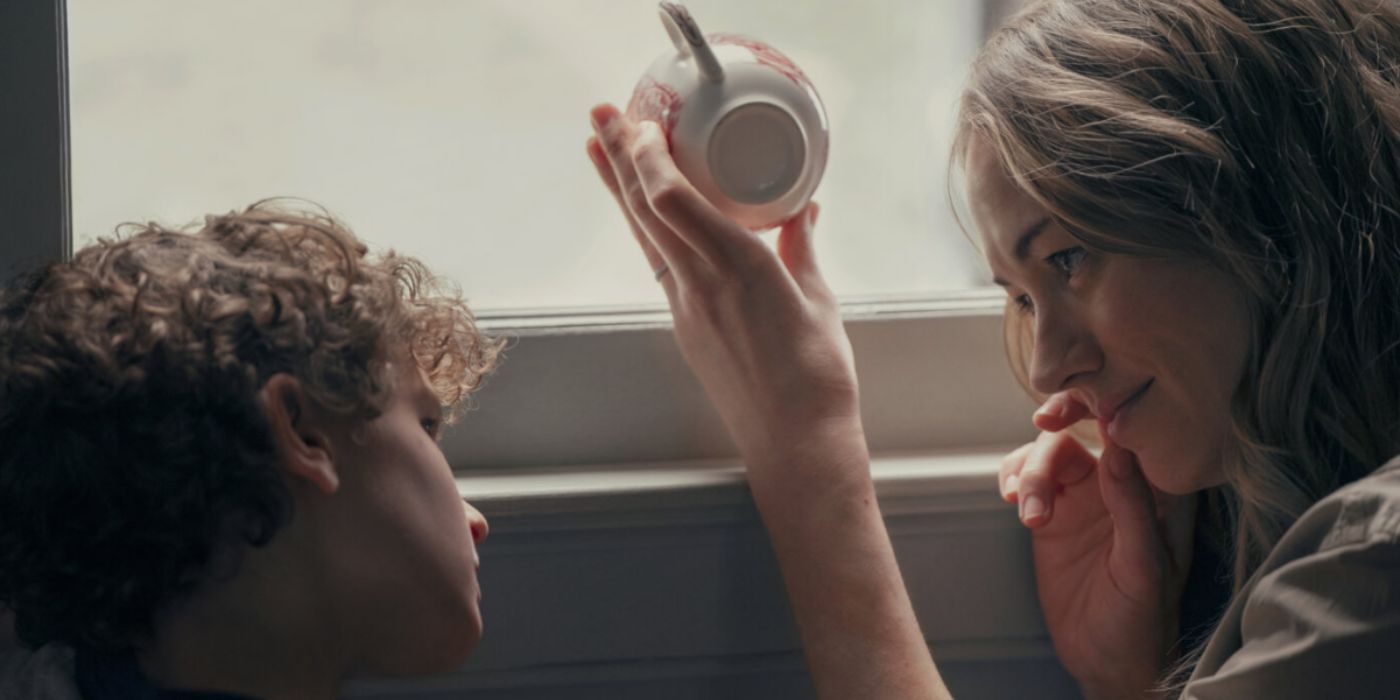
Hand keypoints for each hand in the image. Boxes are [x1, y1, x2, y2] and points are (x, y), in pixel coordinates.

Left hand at [585, 104, 860, 473]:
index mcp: (745, 268)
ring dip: (620, 188)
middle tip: (599, 115)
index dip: (653, 159)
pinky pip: (659, 262)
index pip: (678, 202)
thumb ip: (801, 247)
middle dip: (621, 157)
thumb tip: (802, 208)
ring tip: (596, 148)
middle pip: (648, 209)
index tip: (644, 124)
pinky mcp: (686, 325)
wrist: (795, 439)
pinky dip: (644, 225)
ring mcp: (689, 307)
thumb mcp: (819, 299)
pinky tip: (638, 207)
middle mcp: (706, 283)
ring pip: (644, 234)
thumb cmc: (817, 375)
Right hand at [1001, 393, 1195, 697]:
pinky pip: (1027, 475)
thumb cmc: (1141, 621)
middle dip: (1062, 421)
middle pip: (1087, 428)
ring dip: (1033, 469)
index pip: (1139, 429)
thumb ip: (1133, 506)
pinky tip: (1012, 500)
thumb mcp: (1143, 567)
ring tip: (1028, 511)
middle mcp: (1122, 483)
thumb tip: (1117, 446)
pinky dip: (1014, 478)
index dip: (1111, 404)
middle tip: (1044, 424)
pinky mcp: (1051, 511)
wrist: (1103, 661)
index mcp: (1161, 491)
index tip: (1085, 406)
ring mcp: (1084, 495)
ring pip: (1052, 450)